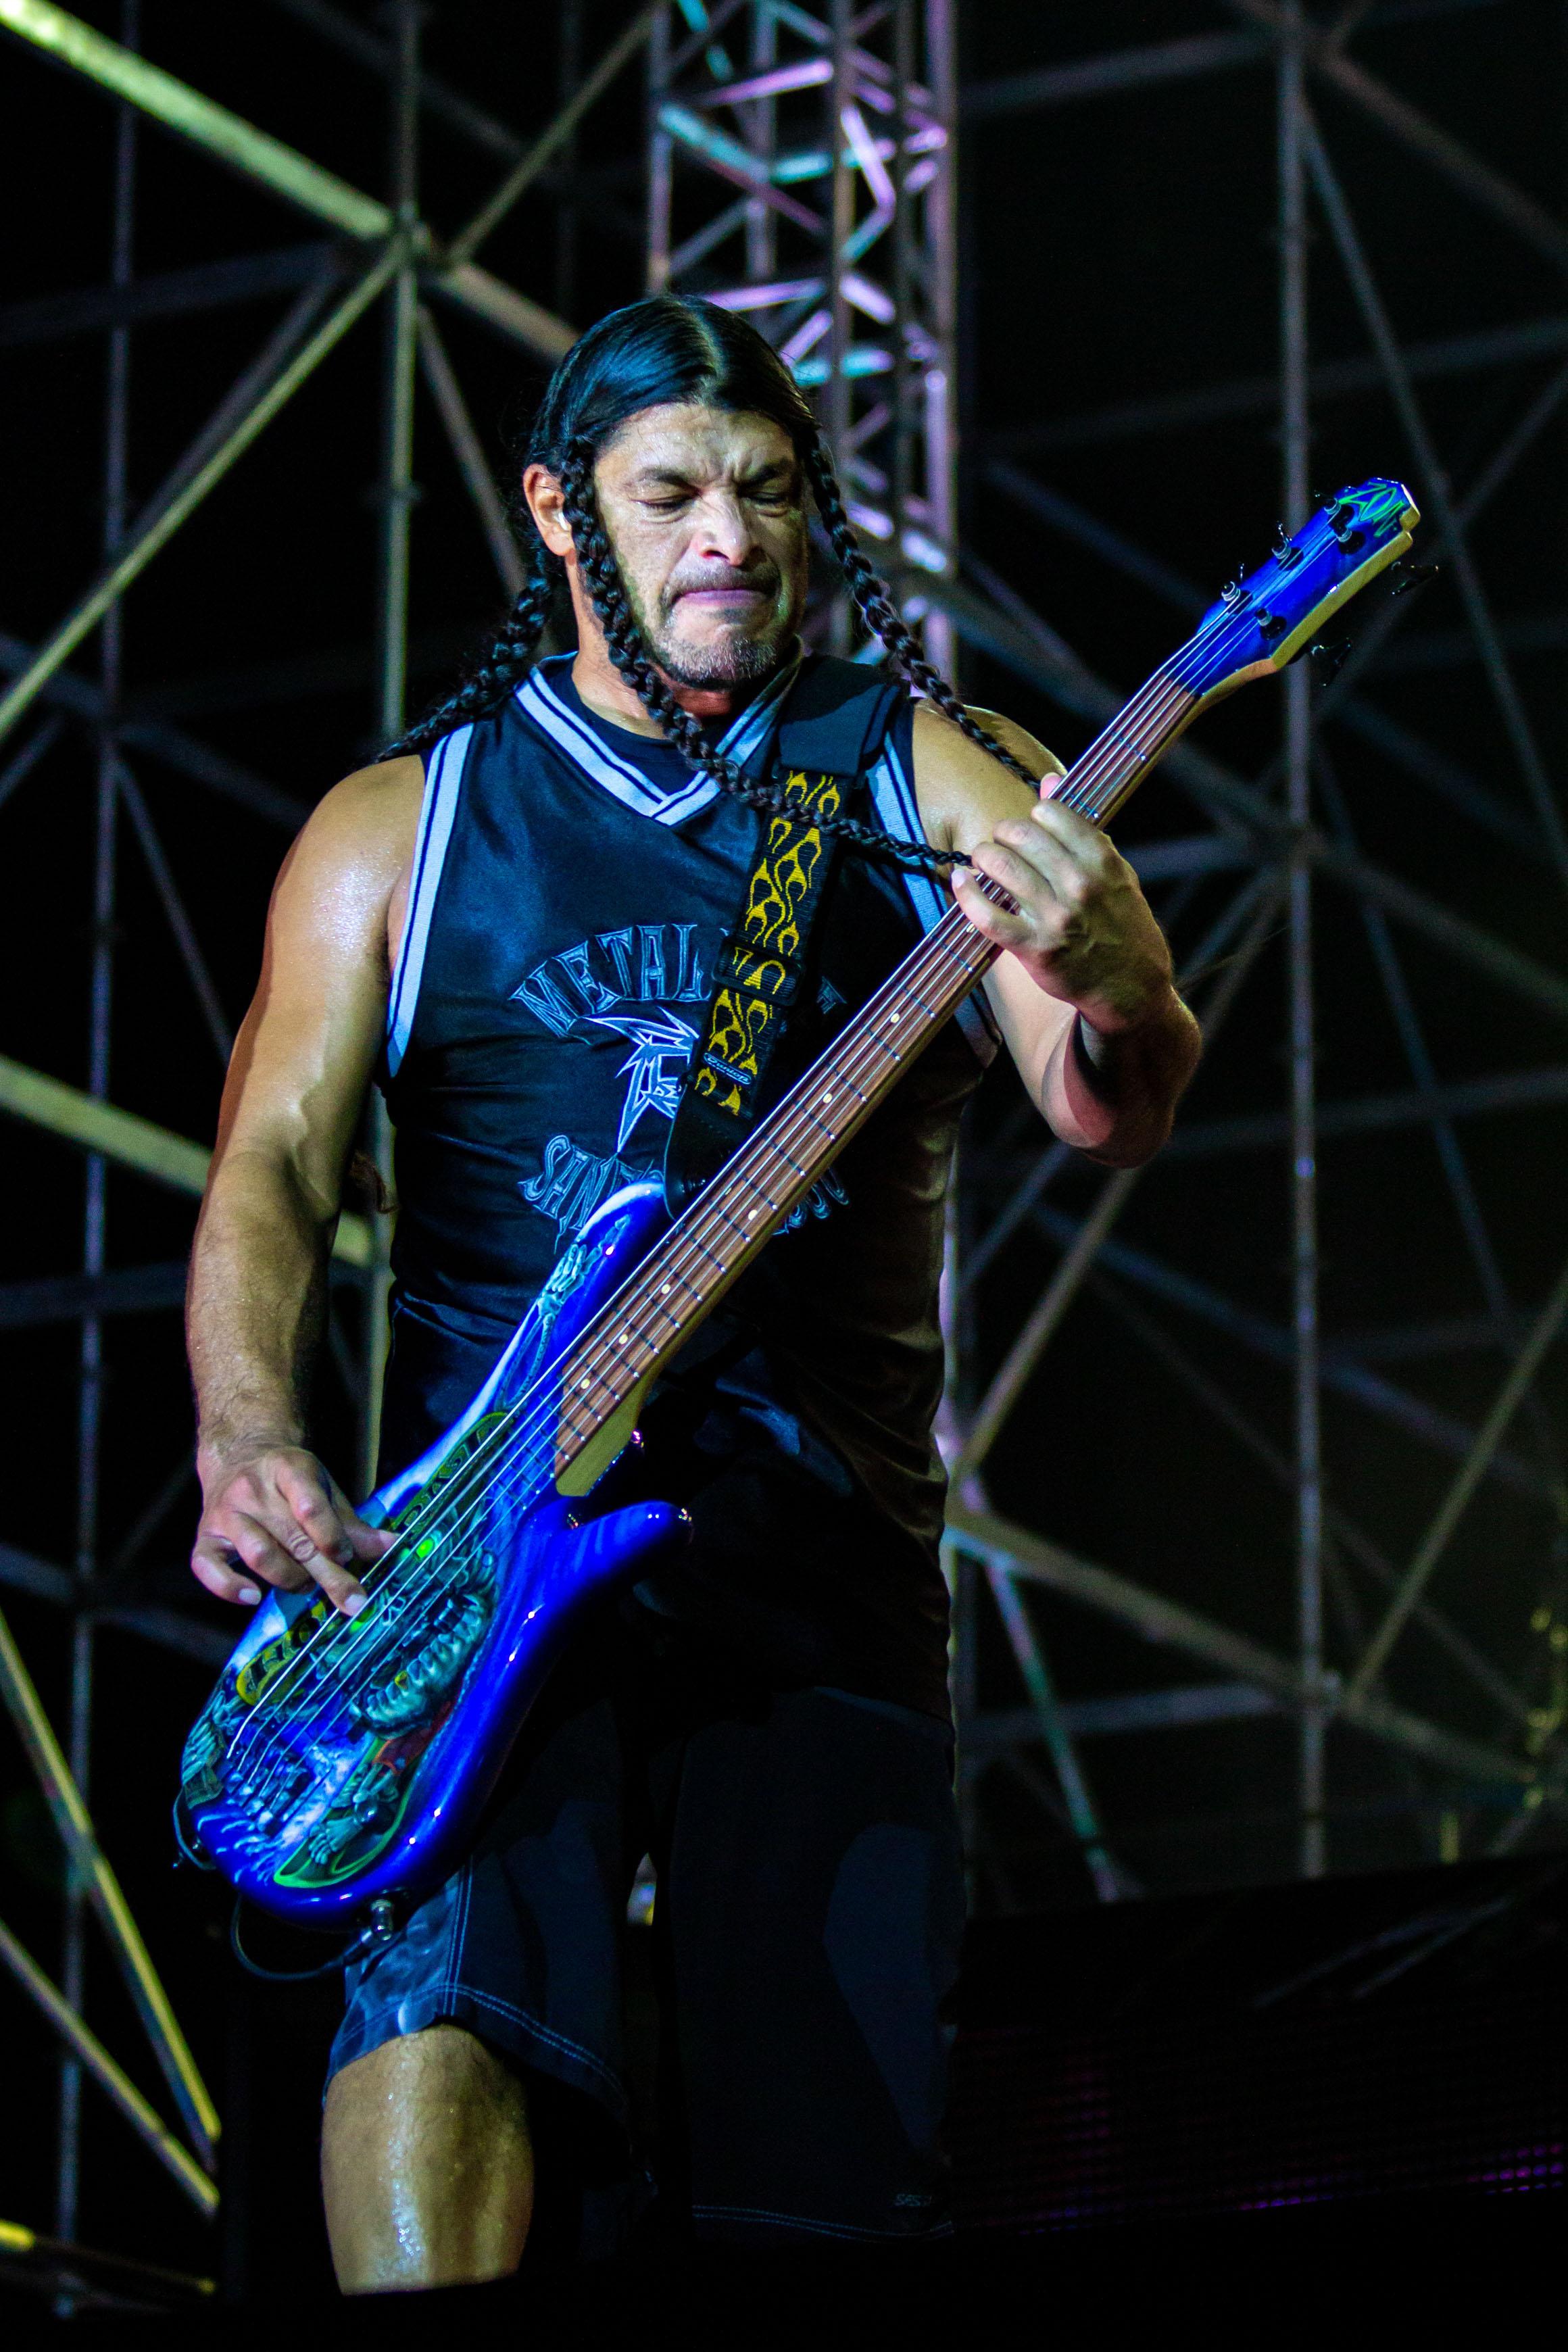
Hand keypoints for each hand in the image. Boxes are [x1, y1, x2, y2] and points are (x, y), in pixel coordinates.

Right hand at [191, 1444, 391, 1615]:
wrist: (239, 1457)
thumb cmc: (290, 1482)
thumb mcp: (323, 1489)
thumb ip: (351, 1522)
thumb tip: (389, 1547)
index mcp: (288, 1469)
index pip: (310, 1505)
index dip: (332, 1537)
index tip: (348, 1558)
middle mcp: (252, 1489)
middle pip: (293, 1538)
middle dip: (326, 1573)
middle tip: (352, 1601)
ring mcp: (226, 1513)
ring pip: (259, 1555)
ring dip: (291, 1579)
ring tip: (307, 1586)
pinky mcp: (204, 1536)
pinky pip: (207, 1567)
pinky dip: (228, 1588)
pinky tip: (253, 1598)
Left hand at [952, 793, 1175, 1032]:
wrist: (1131, 986)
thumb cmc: (1120, 925)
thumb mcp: (1115, 873)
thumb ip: (1081, 830)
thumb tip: (1050, 780)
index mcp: (1102, 862)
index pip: (1052, 814)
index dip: (1033, 816)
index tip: (1029, 827)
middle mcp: (1079, 885)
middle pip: (1021, 836)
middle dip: (1003, 834)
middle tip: (1000, 842)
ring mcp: (1056, 918)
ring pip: (1002, 867)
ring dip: (984, 856)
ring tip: (983, 859)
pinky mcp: (1034, 949)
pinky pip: (988, 916)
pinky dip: (967, 894)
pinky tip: (960, 881)